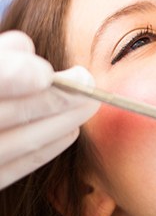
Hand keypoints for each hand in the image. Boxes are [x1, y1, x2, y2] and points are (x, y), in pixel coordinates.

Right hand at [0, 31, 98, 189]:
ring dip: (61, 122)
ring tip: (87, 104)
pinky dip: (44, 149)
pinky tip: (69, 132)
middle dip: (55, 96)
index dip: (15, 74)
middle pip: (6, 112)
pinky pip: (11, 170)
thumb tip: (25, 44)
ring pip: (17, 142)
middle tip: (87, 81)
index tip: (45, 70)